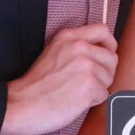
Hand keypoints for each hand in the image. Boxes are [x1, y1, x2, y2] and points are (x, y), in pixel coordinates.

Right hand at [1, 23, 116, 134]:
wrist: (22, 104)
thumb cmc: (35, 85)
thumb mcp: (53, 52)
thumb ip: (75, 48)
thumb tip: (99, 52)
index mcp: (69, 37)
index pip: (103, 30)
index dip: (108, 45)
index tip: (104, 55)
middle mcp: (79, 47)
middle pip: (111, 58)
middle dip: (104, 73)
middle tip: (86, 82)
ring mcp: (86, 65)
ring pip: (109, 77)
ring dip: (98, 88)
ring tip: (76, 91)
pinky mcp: (90, 85)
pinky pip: (104, 94)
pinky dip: (93, 101)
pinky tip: (75, 100)